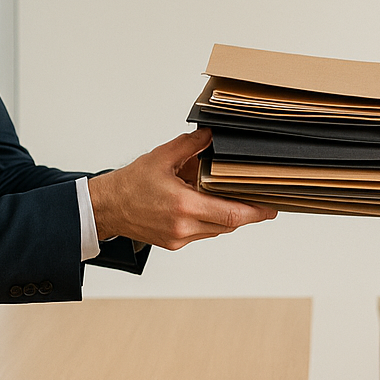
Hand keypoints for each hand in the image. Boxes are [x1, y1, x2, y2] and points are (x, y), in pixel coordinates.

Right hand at [88, 129, 275, 250]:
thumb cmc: (131, 183)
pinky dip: (211, 220)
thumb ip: (191, 145)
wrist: (107, 208)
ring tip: (233, 199)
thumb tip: (212, 134)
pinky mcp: (174, 244)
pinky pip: (203, 233)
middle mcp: (183, 226)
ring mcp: (179, 238)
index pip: (230, 214)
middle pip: (228, 224)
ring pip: (217, 230)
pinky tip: (209, 205)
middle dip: (246, 213)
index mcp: (182, 205)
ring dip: (228, 216)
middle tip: (262, 202)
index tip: (271, 208)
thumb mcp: (161, 157)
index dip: (255, 212)